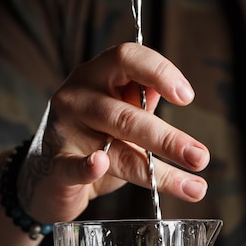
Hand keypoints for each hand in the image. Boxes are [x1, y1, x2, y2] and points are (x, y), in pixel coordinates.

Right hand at [18, 42, 208, 222]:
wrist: (45, 175)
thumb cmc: (92, 141)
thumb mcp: (119, 114)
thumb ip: (142, 102)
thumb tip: (180, 93)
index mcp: (97, 76)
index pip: (128, 58)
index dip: (159, 72)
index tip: (187, 97)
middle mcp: (77, 96)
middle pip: (126, 113)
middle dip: (168, 138)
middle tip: (200, 157)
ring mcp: (64, 130)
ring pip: (113, 145)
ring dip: (154, 168)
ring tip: (192, 187)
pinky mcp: (54, 165)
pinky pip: (73, 166)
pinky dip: (87, 167)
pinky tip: (100, 165)